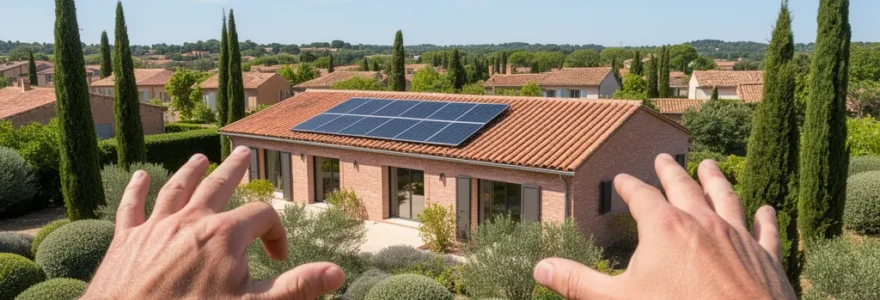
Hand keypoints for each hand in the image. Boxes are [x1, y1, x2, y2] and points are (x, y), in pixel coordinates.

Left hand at [83, 146, 343, 299]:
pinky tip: (139, 177)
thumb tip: (337, 273)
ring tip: (200, 158)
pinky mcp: (126, 241)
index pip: (262, 217)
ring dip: (190, 172)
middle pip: (217, 186)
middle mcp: (191, 221)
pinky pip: (132, 208)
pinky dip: (136, 191)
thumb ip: (296, 287)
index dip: (276, 233)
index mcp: (225, 235)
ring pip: (176, 189)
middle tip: (244, 153)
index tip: (278, 258)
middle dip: (234, 170)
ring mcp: (156, 228)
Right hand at [533, 154, 795, 299]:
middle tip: (663, 159)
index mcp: (664, 228)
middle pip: (683, 187)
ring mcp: (737, 237)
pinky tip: (766, 209)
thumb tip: (540, 268)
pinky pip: (764, 231)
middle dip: (670, 172)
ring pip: (726, 198)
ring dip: (716, 181)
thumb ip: (578, 283)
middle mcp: (702, 222)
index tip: (621, 179)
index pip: (640, 196)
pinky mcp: (766, 258)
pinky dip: (764, 218)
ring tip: (709, 166)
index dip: (628, 186)